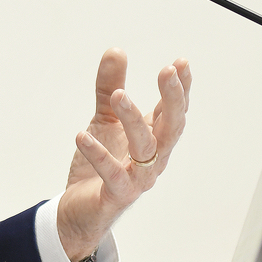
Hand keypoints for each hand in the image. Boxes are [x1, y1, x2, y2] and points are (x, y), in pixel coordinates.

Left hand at [57, 49, 191, 261]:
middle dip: (173, 99)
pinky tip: (82, 136)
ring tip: (119, 96)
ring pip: (146, 148)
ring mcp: (137, 178)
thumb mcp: (103, 120)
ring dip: (134, 120)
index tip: (181, 63)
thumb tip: (117, 51)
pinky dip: (99, 155)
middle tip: (167, 72)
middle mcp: (152, 158)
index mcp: (153, 138)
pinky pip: (113, 175)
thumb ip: (110, 87)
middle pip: (172, 127)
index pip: (172, 110)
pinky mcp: (117, 195)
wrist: (80, 211)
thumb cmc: (99, 166)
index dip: (180, 88)